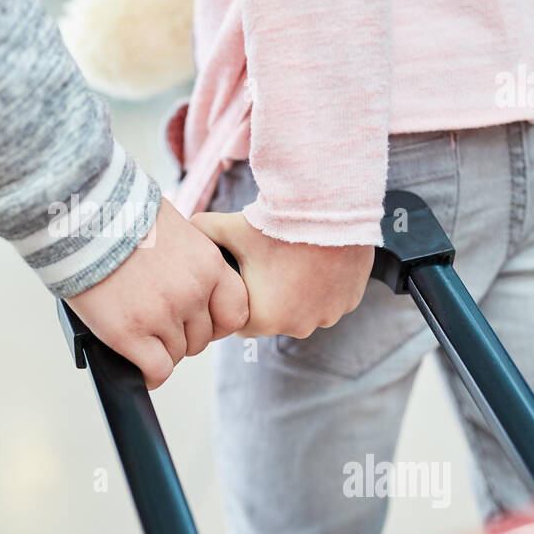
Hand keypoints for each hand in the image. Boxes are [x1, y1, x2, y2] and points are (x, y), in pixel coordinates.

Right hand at [66, 199, 248, 388]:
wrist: (80, 216)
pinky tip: (137, 365)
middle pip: (200, 338)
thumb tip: (184, 280)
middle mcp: (192, 292)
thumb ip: (187, 259)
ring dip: (159, 350)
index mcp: (207, 264)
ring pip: (176, 355)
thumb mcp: (171, 228)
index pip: (234, 312)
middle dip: (180, 335)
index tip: (197, 322)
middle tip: (155, 323)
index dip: (214, 322)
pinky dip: (148, 374)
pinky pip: (155, 371)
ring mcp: (162, 314)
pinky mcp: (129, 333)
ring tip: (137, 332)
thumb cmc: (119, 215)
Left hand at [191, 211, 372, 338]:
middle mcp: (297, 327)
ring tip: (293, 262)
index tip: (241, 276)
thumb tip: (183, 233)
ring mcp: (327, 316)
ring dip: (297, 294)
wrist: (329, 206)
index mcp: (262, 319)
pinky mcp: (349, 302)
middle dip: (267, 296)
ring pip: (303, 309)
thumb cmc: (275, 222)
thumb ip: (201, 233)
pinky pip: (329, 299)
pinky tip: (317, 262)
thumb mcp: (228, 227)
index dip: (236, 297)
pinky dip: (322, 286)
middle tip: (267, 265)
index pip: (238, 319)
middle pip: (271, 316)